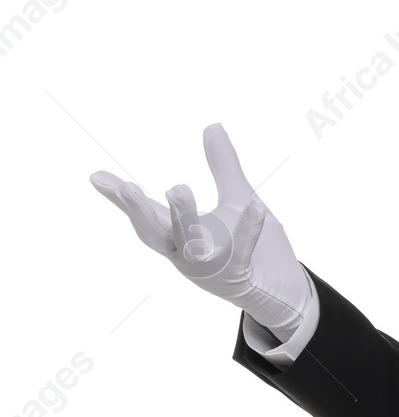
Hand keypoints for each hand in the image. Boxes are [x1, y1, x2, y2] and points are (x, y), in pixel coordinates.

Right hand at [90, 123, 311, 339]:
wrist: (285, 290)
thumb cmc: (256, 248)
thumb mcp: (235, 198)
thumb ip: (223, 165)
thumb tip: (213, 126)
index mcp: (179, 235)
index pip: (145, 214)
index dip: (119, 198)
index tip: (96, 176)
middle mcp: (186, 252)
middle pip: (156, 233)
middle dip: (139, 210)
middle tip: (126, 187)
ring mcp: (210, 267)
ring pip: (190, 244)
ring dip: (182, 217)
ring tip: (176, 188)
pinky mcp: (238, 276)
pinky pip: (240, 252)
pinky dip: (247, 229)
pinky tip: (256, 206)